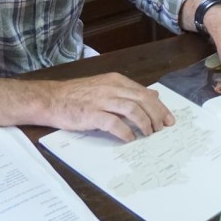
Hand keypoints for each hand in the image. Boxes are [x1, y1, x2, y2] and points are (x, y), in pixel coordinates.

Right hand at [0, 72, 173, 142]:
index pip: (145, 92)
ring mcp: (102, 100)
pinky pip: (114, 123)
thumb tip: (152, 94)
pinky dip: (125, 132)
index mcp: (116, 80)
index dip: (159, 107)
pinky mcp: (92, 114)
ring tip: (150, 134)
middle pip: (142, 100)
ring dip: (144, 123)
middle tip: (163, 129)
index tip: (168, 119)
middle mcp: (111, 88)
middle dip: (157, 115)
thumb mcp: (106, 86)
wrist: (51, 99)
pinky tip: (130, 139)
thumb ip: (128, 91)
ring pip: (132, 110)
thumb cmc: (78, 95)